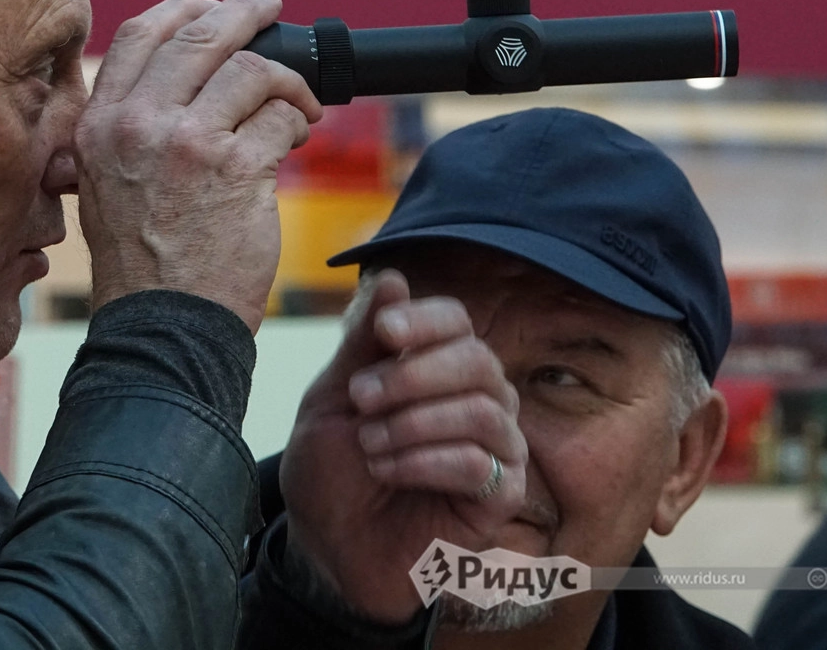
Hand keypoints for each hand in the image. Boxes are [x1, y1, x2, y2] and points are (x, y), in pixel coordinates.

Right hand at [74, 0, 322, 332]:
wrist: (161, 326)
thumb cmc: (139, 263)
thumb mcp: (103, 184)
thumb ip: (128, 128)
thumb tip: (175, 79)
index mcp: (100, 124)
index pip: (139, 36)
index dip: (182, 8)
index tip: (211, 5)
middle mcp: (138, 125)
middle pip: (201, 35)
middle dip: (246, 14)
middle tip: (271, 8)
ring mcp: (188, 144)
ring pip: (252, 72)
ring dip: (287, 80)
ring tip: (300, 100)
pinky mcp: (238, 169)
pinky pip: (282, 117)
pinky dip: (300, 119)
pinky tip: (301, 135)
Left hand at [279, 270, 527, 623]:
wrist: (325, 547)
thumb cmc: (331, 470)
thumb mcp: (333, 398)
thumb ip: (362, 342)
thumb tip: (392, 278)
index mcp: (434, 367)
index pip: (456, 321)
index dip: (424, 320)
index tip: (384, 333)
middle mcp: (475, 400)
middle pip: (477, 360)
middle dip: (412, 375)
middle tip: (361, 400)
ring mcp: (495, 448)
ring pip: (484, 409)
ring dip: (413, 423)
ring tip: (369, 445)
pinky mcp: (500, 497)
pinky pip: (483, 462)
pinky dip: (425, 461)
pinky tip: (388, 471)